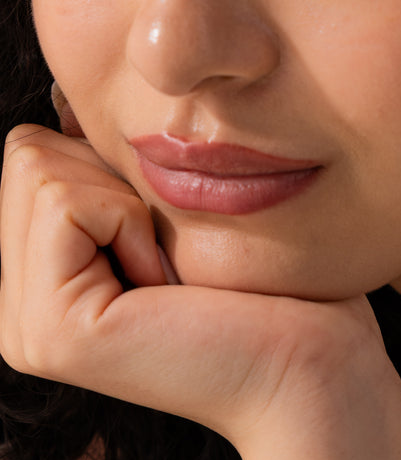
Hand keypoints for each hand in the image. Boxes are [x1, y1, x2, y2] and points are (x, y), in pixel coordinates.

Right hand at [0, 125, 400, 459]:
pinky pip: (66, 199)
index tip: (167, 231)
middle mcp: (23, 311)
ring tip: (172, 270)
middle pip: (27, 151)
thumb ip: (109, 169)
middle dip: (114, 176)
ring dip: (128, 197)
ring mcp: (29, 328)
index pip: (31, 151)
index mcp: (48, 282)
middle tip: (170, 251)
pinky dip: (131, 216)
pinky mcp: (54, 329)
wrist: (313, 364)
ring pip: (39, 163)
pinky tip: (168, 281)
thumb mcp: (174, 208)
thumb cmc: (269, 279)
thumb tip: (66, 96)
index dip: (111, 163)